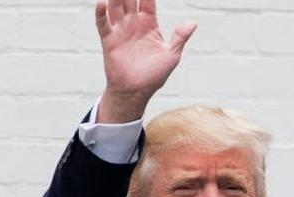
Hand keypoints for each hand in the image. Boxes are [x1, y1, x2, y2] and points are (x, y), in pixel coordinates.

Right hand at [94, 0, 195, 122]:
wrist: (136, 91)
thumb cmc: (155, 75)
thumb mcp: (171, 55)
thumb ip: (180, 37)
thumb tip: (193, 23)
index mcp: (149, 24)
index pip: (148, 1)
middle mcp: (133, 23)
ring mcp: (120, 30)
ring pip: (115, 6)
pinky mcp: (109, 40)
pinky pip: (103, 24)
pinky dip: (101, 13)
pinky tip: (101, 2)